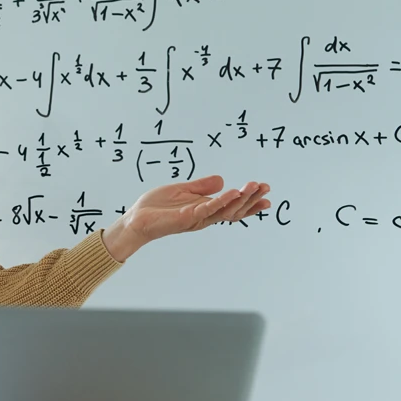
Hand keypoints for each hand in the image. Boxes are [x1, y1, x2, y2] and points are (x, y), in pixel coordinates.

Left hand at [101, 175, 269, 261]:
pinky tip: (233, 192)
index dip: (249, 200)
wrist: (135, 219)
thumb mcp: (181, 190)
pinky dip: (221, 200)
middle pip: (234, 209)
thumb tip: (222, 180)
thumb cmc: (155, 207)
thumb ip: (201, 186)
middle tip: (265, 187)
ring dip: (241, 198)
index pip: (232, 206)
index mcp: (204, 209)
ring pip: (225, 210)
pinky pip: (208, 208)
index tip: (264, 191)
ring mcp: (196, 218)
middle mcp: (204, 216)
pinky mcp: (187, 217)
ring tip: (254, 187)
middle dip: (251, 199)